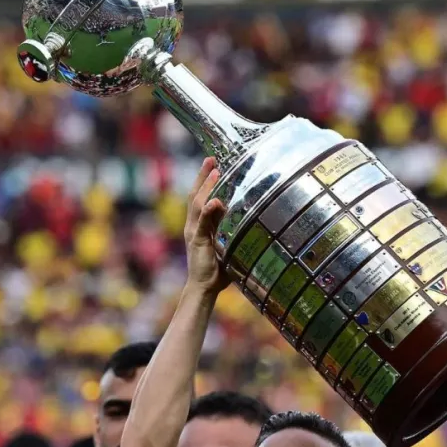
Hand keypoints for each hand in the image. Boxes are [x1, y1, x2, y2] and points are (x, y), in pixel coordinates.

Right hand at [184, 157, 228, 295]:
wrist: (204, 287)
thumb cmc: (218, 268)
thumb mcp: (227, 244)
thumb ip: (233, 231)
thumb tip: (253, 219)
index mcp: (199, 225)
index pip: (200, 197)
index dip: (205, 180)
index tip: (213, 164)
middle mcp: (193, 225)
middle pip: (196, 194)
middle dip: (203, 176)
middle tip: (211, 159)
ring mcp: (194, 231)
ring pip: (197, 203)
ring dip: (206, 186)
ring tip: (215, 172)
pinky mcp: (197, 240)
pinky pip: (202, 222)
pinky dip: (208, 210)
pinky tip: (216, 201)